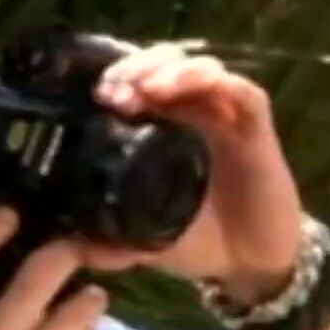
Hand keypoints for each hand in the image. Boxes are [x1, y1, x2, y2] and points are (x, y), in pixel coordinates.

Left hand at [81, 43, 305, 304]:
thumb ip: (112, 239)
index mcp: (165, 129)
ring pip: (201, 68)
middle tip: (113, 88)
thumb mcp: (146, 238)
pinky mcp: (257, 128)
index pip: (139, 83)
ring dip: (171, 69)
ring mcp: (227, 117)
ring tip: (145, 86)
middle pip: (165, 65)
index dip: (117, 79)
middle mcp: (195, 115)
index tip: (96, 95)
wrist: (250, 264)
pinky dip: (216, 82)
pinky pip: (242, 92)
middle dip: (137, 67)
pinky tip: (188, 89)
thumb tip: (72, 249)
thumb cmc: (200, 241)